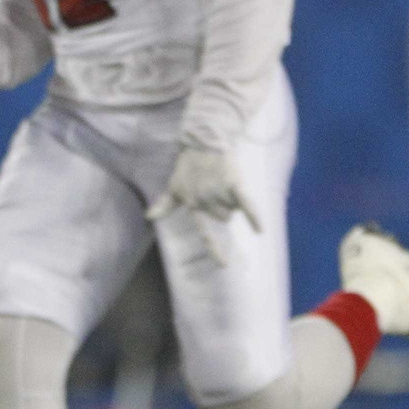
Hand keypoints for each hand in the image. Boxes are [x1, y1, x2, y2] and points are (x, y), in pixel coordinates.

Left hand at [146, 147, 260, 265]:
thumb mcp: (174, 186)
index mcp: (192, 204)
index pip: (204, 231)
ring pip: (234, 210)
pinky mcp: (233, 182)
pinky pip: (246, 203)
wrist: (202, 143)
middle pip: (224, 220)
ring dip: (233, 200)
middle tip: (215, 188)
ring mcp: (219, 191)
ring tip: (223, 182)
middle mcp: (205, 200)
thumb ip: (164, 204)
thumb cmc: (188, 167)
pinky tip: (260, 230)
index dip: (215, 248)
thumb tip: (148, 217)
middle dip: (223, 208)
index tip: (224, 264)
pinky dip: (253, 215)